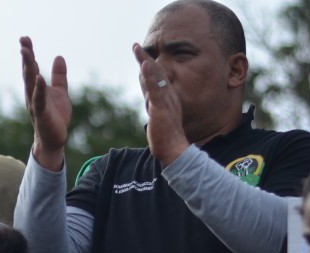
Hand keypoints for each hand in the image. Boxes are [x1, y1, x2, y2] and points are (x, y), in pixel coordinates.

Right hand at [20, 36, 70, 170]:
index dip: (28, 53)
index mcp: (36, 88)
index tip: (25, 39)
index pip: (31, 68)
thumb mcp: (60, 92)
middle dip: (26, 56)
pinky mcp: (41, 114)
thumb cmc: (55, 117)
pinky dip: (38, 88)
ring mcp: (35, 104)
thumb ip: (59, 76)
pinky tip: (39, 77)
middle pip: (28, 72)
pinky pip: (39, 100)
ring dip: (28, 68)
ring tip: (27, 53)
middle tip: (23, 41)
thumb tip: (59, 57)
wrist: (55, 140)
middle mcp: (32, 95)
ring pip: (30, 83)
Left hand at [132, 43, 188, 163]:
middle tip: (135, 45)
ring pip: (155, 77)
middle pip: (156, 73)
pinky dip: (151, 75)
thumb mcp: (159, 118)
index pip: (157, 78)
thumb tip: (150, 102)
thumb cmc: (167, 137)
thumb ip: (155, 108)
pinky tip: (145, 65)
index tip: (140, 54)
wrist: (174, 149)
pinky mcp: (161, 107)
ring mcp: (165, 101)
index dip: (149, 65)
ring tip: (137, 49)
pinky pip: (155, 88)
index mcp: (167, 98)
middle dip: (144, 58)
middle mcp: (167, 96)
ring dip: (145, 61)